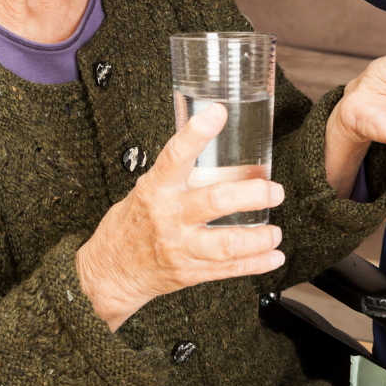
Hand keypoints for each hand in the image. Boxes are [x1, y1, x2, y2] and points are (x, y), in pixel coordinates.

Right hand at [76, 103, 284, 331]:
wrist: (110, 272)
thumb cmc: (131, 224)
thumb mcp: (148, 190)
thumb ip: (178, 174)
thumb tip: (214, 144)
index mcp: (156, 189)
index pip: (176, 155)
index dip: (197, 132)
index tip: (218, 113)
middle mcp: (168, 216)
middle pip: (215, 201)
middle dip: (252, 195)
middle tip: (274, 190)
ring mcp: (179, 247)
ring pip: (227, 243)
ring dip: (259, 237)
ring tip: (275, 231)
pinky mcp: (189, 272)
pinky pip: (228, 269)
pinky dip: (256, 263)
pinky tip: (273, 256)